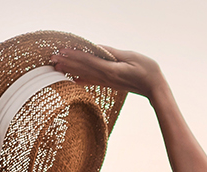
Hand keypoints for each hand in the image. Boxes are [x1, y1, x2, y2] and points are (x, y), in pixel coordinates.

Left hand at [50, 45, 165, 98]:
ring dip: (70, 70)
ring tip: (56, 67)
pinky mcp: (110, 83)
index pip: (88, 60)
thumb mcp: (131, 57)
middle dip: (66, 62)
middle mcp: (106, 76)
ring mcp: (108, 81)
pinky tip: (73, 79)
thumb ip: (113, 53)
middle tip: (51, 59)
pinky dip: (81, 79)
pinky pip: (92, 80)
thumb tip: (97, 48)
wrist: (155, 88)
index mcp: (110, 69)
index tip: (61, 51)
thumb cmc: (148, 70)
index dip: (73, 55)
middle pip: (82, 68)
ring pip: (85, 74)